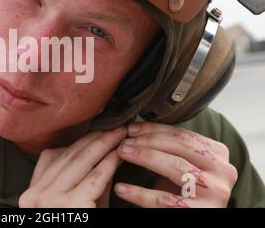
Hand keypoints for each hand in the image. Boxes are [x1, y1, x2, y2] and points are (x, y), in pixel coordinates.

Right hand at [19, 127, 126, 207]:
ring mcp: (50, 201)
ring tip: (119, 134)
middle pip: (67, 157)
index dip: (76, 142)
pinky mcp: (71, 206)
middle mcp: (34, 196)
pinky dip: (109, 163)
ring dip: (103, 145)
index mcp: (30, 195)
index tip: (93, 132)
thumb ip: (78, 182)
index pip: (52, 158)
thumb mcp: (69, 206)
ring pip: (81, 162)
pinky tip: (119, 153)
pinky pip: (95, 178)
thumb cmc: (73, 226)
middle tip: (112, 127)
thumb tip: (98, 155)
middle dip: (92, 139)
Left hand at [114, 122, 237, 207]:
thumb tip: (134, 128)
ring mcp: (216, 192)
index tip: (130, 128)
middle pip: (180, 146)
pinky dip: (139, 193)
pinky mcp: (202, 212)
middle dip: (148, 141)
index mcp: (217, 154)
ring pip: (175, 167)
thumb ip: (166, 148)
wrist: (192, 215)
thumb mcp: (180, 166)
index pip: (182, 134)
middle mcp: (223, 170)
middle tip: (124, 141)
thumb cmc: (182, 191)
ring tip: (122, 154)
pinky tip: (121, 188)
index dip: (153, 129)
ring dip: (144, 157)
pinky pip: (165, 200)